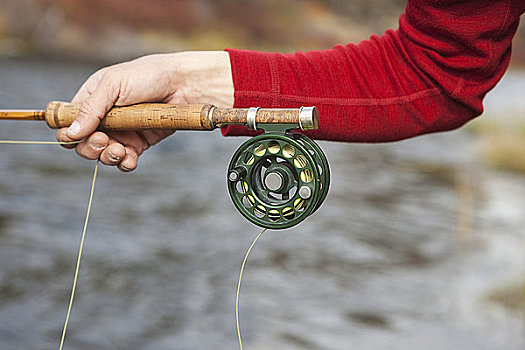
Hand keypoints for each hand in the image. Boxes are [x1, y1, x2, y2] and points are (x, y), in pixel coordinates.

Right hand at [56, 51, 233, 170]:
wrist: (183, 85)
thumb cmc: (147, 76)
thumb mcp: (113, 85)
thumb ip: (90, 109)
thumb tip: (69, 133)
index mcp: (91, 100)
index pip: (67, 122)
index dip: (67, 132)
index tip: (77, 135)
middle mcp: (103, 118)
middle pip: (82, 144)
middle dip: (89, 147)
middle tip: (104, 140)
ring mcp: (121, 132)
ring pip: (103, 155)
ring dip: (106, 157)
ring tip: (119, 150)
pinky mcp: (139, 143)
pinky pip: (126, 161)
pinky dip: (125, 163)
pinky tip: (130, 159)